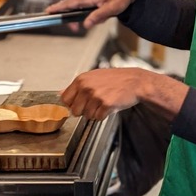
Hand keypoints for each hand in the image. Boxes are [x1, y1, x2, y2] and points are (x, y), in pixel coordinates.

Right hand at [45, 0, 140, 31]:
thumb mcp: (111, 9)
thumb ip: (98, 16)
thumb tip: (86, 24)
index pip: (69, 3)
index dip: (58, 8)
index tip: (48, 11)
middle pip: (70, 5)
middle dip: (66, 16)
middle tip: (71, 28)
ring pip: (77, 7)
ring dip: (76, 17)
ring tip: (79, 26)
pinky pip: (84, 6)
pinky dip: (84, 13)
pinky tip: (95, 18)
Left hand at [59, 68, 188, 120]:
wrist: (135, 82)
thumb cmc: (116, 79)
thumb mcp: (94, 77)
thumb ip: (77, 86)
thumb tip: (60, 94)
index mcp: (81, 80)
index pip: (65, 99)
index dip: (73, 104)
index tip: (81, 103)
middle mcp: (86, 87)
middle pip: (75, 111)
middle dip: (84, 110)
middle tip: (96, 103)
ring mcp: (96, 96)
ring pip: (87, 116)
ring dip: (96, 113)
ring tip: (105, 102)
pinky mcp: (106, 104)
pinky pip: (98, 118)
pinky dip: (104, 115)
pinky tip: (110, 106)